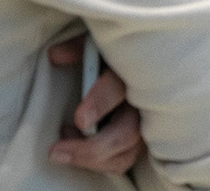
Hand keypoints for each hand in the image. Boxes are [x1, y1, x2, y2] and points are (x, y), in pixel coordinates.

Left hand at [47, 36, 145, 173]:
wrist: (154, 68)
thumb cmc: (122, 57)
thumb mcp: (104, 47)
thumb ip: (81, 49)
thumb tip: (56, 56)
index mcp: (136, 73)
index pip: (119, 88)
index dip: (101, 103)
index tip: (80, 119)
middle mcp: (146, 103)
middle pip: (126, 133)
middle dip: (92, 147)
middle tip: (57, 151)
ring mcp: (148, 125)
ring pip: (126, 153)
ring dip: (92, 159)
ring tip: (62, 150)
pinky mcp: (143, 141)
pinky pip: (124, 160)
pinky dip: (101, 162)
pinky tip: (80, 149)